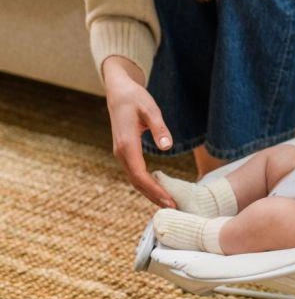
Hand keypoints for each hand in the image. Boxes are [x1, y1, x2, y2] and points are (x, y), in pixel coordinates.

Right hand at [103, 56, 176, 207]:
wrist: (118, 91)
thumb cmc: (135, 98)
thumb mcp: (150, 109)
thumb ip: (159, 128)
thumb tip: (167, 146)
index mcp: (127, 145)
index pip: (140, 175)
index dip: (154, 190)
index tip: (169, 201)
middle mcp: (121, 152)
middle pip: (137, 182)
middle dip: (154, 196)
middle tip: (173, 207)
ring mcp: (121, 153)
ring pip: (134, 179)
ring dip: (150, 192)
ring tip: (168, 202)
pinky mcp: (124, 152)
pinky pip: (134, 172)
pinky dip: (146, 183)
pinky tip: (158, 188)